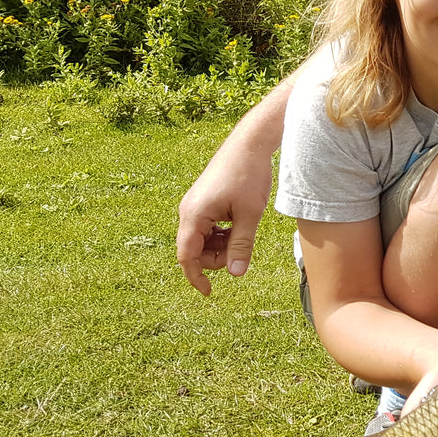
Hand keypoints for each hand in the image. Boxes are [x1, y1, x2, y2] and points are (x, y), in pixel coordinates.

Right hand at [175, 140, 273, 295]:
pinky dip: (222, 233)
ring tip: (243, 231)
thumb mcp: (250, 214)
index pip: (187, 256)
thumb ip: (241, 245)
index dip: (196, 276)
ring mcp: (195, 205)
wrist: (249, 144)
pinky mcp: (203, 201)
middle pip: (195, 250)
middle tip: (242, 247)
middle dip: (217, 257)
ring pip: (202, 240)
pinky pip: (207, 227)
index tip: (209, 292)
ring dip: (221, 245)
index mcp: (194, 215)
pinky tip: (239, 224)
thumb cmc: (249, 175)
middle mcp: (188, 211)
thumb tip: (236, 274)